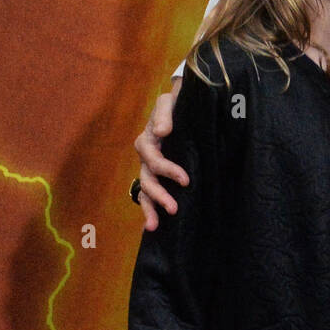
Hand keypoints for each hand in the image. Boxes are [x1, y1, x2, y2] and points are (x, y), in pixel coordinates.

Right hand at [133, 79, 186, 229]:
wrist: (179, 104)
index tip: (185, 180)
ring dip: (150, 208)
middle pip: (147, 180)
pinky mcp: (157, 173)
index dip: (168, 171)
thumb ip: (164, 114)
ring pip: (144, 191)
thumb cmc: (174, 104)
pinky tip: (153, 225)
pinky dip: (150, 208)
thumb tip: (162, 131)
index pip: (154, 160)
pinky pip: (149, 193)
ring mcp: (149, 167)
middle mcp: (145, 156)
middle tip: (174, 209)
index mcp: (146, 141)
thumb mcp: (167, 102)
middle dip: (159, 196)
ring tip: (154, 226)